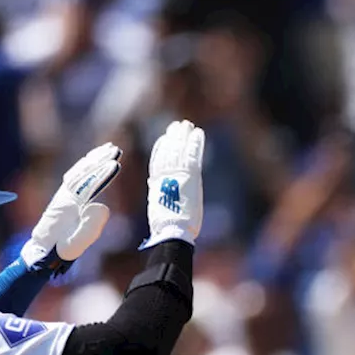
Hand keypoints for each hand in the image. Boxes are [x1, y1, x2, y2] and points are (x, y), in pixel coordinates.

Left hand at [22, 143, 122, 271]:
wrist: (40, 254)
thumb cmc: (58, 253)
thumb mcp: (74, 246)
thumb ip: (89, 228)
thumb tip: (101, 207)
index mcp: (67, 208)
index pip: (87, 187)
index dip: (101, 175)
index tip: (115, 164)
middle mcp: (63, 198)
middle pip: (83, 174)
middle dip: (99, 161)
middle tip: (115, 149)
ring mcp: (62, 196)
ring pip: (78, 173)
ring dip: (92, 160)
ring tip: (108, 148)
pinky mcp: (62, 198)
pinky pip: (74, 177)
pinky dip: (85, 166)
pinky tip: (92, 160)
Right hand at [144, 119, 204, 247]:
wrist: (173, 230)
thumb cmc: (167, 226)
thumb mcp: (157, 204)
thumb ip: (159, 192)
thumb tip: (158, 186)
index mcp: (155, 182)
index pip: (158, 159)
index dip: (162, 147)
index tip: (165, 137)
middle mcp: (165, 175)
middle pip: (169, 150)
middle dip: (173, 137)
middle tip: (178, 125)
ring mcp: (177, 173)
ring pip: (180, 149)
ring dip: (183, 136)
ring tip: (187, 125)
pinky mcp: (191, 176)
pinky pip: (193, 154)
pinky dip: (195, 143)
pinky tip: (198, 133)